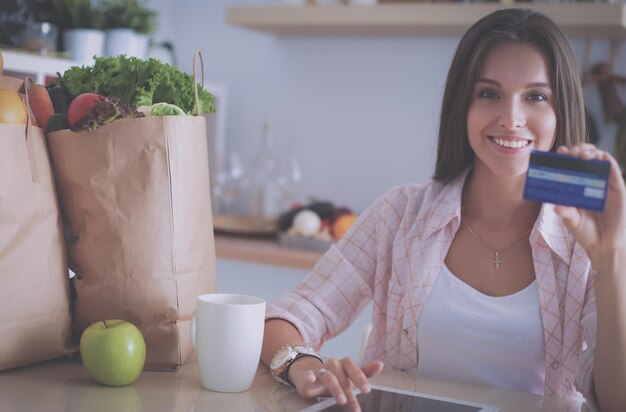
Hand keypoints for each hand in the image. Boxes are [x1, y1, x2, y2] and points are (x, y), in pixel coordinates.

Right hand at [287, 356, 383, 411]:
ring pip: (328, 377)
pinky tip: (311, 379)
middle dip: (349, 390)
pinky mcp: (307, 376)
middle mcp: (332, 365)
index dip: (360, 378)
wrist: (308, 373)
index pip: (353, 369)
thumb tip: (380, 365)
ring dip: (335, 388)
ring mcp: (320, 370)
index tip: (367, 390)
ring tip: (341, 400)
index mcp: (344, 365)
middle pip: (342, 376)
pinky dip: (309, 376)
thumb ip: (365, 372)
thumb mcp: (349, 376)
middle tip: (355, 405)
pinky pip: (308, 375)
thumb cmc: (333, 377)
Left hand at [554, 144, 625, 271]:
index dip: (565, 157)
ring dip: (591, 153)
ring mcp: (604, 184)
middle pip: (585, 159)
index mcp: (576, 186)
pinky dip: (609, 162)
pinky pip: (614, 172)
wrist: (604, 246)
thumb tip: (555, 207)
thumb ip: (566, 214)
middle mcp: (590, 182)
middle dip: (578, 151)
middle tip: (571, 152)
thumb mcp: (572, 222)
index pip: (570, 166)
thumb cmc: (586, 232)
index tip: (559, 152)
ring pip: (599, 161)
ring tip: (583, 154)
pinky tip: (602, 157)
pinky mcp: (617, 190)